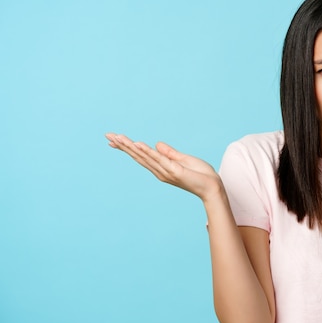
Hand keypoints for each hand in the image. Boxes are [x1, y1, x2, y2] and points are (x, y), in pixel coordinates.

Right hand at [105, 133, 223, 201]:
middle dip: (123, 146)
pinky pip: (159, 159)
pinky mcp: (174, 170)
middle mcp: (160, 171)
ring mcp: (166, 171)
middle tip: (108, 135)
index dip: (127, 147)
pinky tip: (137, 144)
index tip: (113, 140)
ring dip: (130, 147)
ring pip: (144, 156)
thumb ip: (169, 153)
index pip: (141, 156)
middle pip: (138, 156)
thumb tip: (156, 144)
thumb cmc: (200, 175)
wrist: (213, 187)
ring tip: (118, 137)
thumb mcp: (183, 160)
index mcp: (161, 167)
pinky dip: (147, 152)